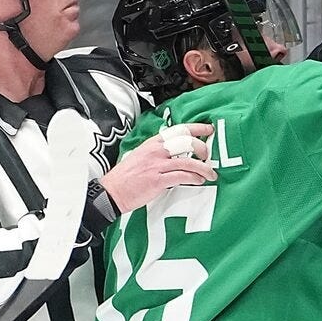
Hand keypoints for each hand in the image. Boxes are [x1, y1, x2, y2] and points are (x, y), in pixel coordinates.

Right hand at [100, 123, 216, 212]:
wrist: (112, 192)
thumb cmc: (127, 177)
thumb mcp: (142, 156)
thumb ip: (160, 152)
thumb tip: (180, 153)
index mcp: (152, 143)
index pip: (178, 130)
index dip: (197, 128)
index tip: (208, 129)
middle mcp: (156, 151)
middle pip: (187, 143)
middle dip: (202, 149)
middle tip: (208, 156)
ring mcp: (157, 165)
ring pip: (188, 161)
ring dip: (203, 168)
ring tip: (210, 173)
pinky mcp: (158, 180)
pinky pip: (182, 176)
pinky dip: (194, 178)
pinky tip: (199, 180)